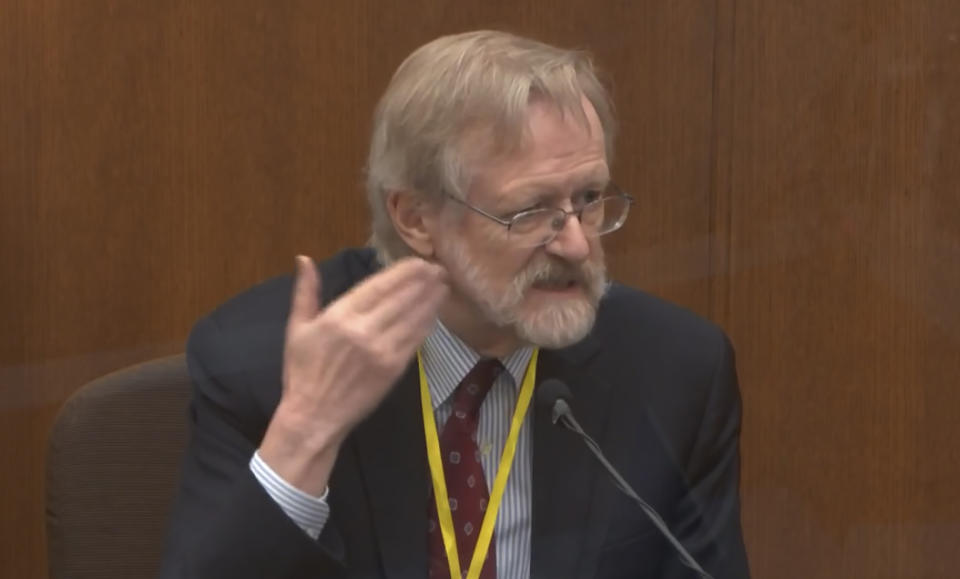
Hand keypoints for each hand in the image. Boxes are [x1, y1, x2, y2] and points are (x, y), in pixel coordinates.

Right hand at [259, 255, 448, 494]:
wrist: (314, 416)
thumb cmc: (303, 372)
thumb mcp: (297, 328)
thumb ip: (305, 291)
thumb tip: (304, 258)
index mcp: (339, 316)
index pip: (378, 285)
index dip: (402, 272)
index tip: (418, 261)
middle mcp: (363, 330)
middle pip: (401, 297)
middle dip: (423, 281)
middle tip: (439, 268)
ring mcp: (382, 350)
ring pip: (412, 316)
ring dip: (430, 299)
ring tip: (443, 284)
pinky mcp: (394, 369)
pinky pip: (415, 340)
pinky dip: (427, 324)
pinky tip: (435, 312)